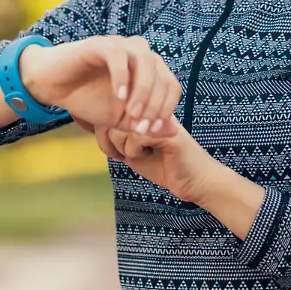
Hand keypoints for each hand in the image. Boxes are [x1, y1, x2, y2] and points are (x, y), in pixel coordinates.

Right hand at [21, 35, 181, 134]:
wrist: (54, 87)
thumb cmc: (89, 100)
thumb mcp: (119, 119)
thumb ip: (145, 123)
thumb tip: (174, 131)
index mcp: (148, 69)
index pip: (170, 86)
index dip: (165, 110)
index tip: (151, 131)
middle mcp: (138, 53)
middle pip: (161, 74)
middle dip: (155, 104)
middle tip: (141, 128)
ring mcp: (119, 45)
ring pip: (145, 62)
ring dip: (142, 91)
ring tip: (131, 114)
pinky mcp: (99, 44)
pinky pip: (118, 56)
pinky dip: (122, 77)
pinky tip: (118, 97)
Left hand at [75, 115, 217, 202]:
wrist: (195, 181)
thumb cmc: (164, 166)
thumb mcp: (133, 151)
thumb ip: (116, 138)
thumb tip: (94, 127)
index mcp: (145, 109)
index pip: (111, 111)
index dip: (105, 133)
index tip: (115, 151)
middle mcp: (152, 108)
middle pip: (113, 118)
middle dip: (111, 142)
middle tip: (124, 155)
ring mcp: (160, 117)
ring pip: (122, 127)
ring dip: (124, 148)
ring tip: (140, 154)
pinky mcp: (167, 130)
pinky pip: (136, 136)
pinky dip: (135, 151)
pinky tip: (149, 155)